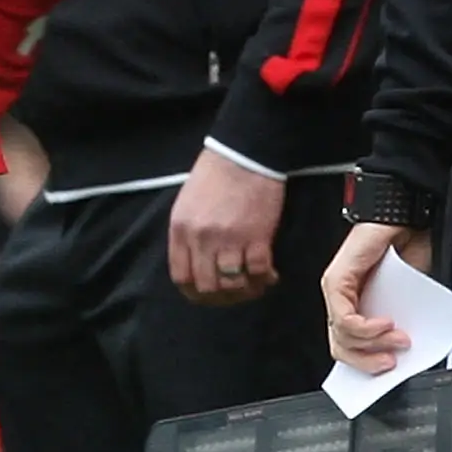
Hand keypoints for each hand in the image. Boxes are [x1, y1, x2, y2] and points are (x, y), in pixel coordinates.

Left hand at [168, 148, 280, 304]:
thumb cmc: (215, 175)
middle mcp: (201, 239)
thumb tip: (197, 264)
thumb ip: (188, 235)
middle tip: (236, 294)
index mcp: (180, 230)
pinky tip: (271, 275)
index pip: (181, 277)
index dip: (195, 293)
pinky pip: (259, 272)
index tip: (208, 295)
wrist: (244, 154)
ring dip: (246, 291)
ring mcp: (229, 240)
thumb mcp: (187, 205)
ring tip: (255, 285)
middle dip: (222, 298)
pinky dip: (265, 279)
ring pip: (233, 284)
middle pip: (207, 287)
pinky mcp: (256, 237)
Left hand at [323, 219, 437, 369]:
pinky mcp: (336, 280)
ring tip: (399, 340)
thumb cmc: (409, 254)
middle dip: (368, 362)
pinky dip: (366, 328)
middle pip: (340, 347)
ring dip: (373, 345)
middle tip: (392, 364)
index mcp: (356, 305)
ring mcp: (335, 290)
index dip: (366, 364)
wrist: (408, 220)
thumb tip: (403, 354)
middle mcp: (340, 299)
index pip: (349, 346)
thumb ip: (399, 324)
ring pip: (341, 336)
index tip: (388, 374)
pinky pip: (344, 317)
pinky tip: (386, 324)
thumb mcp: (407, 300)